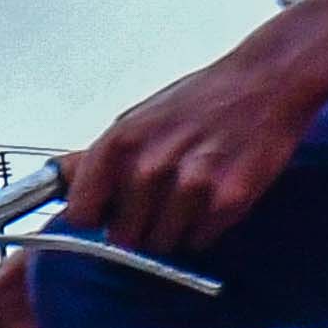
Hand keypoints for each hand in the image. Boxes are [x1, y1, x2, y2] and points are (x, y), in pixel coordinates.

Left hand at [63, 29, 327, 264]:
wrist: (265, 82)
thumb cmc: (200, 100)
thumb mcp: (136, 119)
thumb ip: (99, 158)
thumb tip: (62, 183)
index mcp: (118, 144)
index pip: (81, 214)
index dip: (95, 219)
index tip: (106, 216)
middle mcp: (149, 166)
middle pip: (123, 239)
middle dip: (137, 229)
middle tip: (159, 202)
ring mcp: (189, 186)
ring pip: (162, 245)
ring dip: (173, 231)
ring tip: (189, 195)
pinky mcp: (227, 201)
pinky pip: (199, 242)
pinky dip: (204, 229)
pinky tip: (213, 196)